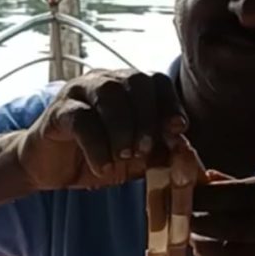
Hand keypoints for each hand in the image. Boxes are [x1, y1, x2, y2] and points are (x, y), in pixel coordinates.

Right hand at [16, 69, 186, 189]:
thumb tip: (204, 175)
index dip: (170, 103)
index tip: (178, 130)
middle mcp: (105, 81)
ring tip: (125, 157)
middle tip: (146, 150)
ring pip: (109, 93)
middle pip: (135, 81)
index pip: (156, 81)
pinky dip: (96, 144)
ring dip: (123, 128)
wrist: (50, 169)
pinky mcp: (58, 111)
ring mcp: (79, 92)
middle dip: (148, 117)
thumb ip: (166, 160)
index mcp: (128, 89)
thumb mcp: (138, 163)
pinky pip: (81, 118)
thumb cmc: (98, 159)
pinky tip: (103, 166)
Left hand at [190, 175, 254, 255]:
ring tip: (188, 234)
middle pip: (235, 225)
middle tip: (177, 214)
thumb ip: (244, 186)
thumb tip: (203, 177)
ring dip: (203, 244)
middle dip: (200, 219)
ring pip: (233, 253)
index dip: (208, 196)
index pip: (242, 194)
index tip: (183, 192)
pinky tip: (205, 252)